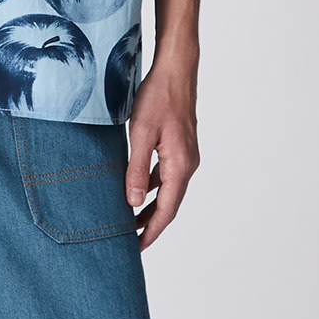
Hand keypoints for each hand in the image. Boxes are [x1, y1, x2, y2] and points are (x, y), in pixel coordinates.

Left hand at [124, 50, 199, 249]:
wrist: (176, 70)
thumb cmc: (158, 97)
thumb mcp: (141, 134)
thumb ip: (136, 170)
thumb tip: (133, 203)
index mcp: (180, 166)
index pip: (166, 210)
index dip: (151, 232)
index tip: (136, 249)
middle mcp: (188, 165)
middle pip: (169, 204)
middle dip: (151, 225)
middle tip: (131, 242)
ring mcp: (186, 156)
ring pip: (168, 191)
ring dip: (151, 207)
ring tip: (130, 221)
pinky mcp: (180, 146)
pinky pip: (166, 175)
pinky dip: (152, 187)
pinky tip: (137, 189)